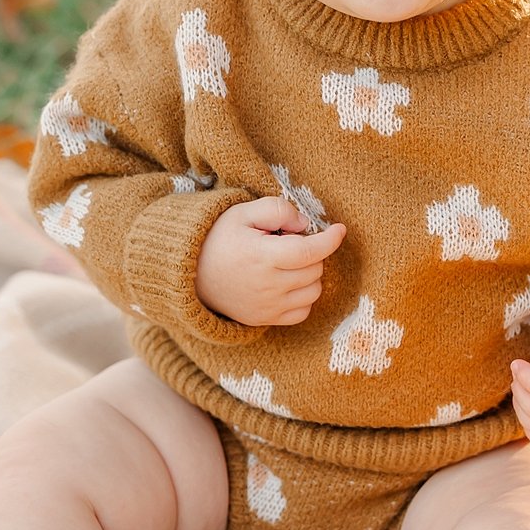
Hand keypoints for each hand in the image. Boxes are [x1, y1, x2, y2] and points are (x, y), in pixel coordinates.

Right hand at [195, 197, 345, 326]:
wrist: (190, 274)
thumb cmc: (218, 239)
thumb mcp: (242, 212)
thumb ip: (276, 209)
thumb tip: (304, 224)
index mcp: (263, 256)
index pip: (310, 252)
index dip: (330, 240)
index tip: (339, 229)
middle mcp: (268, 286)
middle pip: (315, 270)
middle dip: (312, 252)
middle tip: (290, 242)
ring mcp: (268, 307)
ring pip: (313, 291)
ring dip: (310, 274)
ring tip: (288, 262)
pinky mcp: (266, 319)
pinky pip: (302, 312)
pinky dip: (304, 296)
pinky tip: (289, 282)